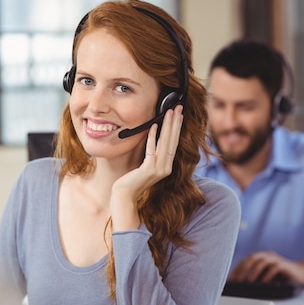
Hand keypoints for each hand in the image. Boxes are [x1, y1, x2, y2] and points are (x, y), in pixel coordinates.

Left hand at [110, 106, 182, 230]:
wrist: (124, 197)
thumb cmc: (131, 181)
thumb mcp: (144, 166)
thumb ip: (151, 155)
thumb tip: (152, 137)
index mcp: (166, 167)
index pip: (174, 143)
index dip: (177, 128)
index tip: (179, 114)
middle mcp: (166, 168)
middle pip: (173, 140)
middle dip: (176, 123)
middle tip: (179, 107)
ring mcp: (158, 169)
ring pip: (165, 143)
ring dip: (168, 126)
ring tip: (171, 112)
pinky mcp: (149, 170)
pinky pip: (152, 149)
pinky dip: (153, 137)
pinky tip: (154, 126)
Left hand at [228, 251, 303, 283]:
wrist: (302, 274)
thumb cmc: (281, 277)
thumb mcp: (265, 277)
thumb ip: (254, 278)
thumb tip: (240, 287)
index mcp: (260, 257)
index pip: (244, 261)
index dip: (236, 270)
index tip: (230, 280)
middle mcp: (266, 255)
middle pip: (251, 259)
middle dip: (242, 270)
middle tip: (237, 281)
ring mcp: (275, 259)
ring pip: (261, 262)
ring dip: (253, 273)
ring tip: (247, 282)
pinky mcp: (284, 265)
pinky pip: (274, 268)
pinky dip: (267, 276)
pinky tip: (263, 283)